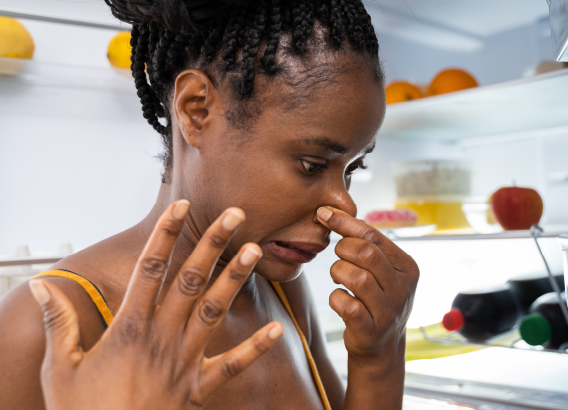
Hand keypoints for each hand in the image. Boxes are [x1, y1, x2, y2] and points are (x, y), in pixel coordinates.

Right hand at [29, 201, 283, 409]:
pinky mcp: (199, 389)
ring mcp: (184, 362)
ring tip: (255, 250)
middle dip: (213, 244)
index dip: (165, 235)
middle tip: (235, 214)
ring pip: (214, 312)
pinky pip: (232, 366)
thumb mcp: (60, 368)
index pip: (149, 270)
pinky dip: (255, 349)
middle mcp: (161, 338)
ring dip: (236, 280)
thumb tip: (41, 285)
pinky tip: (276, 329)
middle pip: (190, 281)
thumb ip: (59, 323)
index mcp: (128, 328)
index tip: (180, 206)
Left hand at [316, 206, 418, 369]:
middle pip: (367, 254)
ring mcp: (389, 311)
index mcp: (407, 267)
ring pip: (357, 278)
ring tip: (339, 278)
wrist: (381, 347)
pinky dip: (336, 298)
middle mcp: (403, 288)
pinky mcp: (371, 331)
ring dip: (338, 272)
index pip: (374, 235)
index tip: (323, 213)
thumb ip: (367, 244)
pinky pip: (347, 305)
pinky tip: (340, 298)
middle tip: (338, 257)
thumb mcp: (382, 271)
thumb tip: (335, 213)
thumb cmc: (376, 299)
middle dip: (343, 249)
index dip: (345, 222)